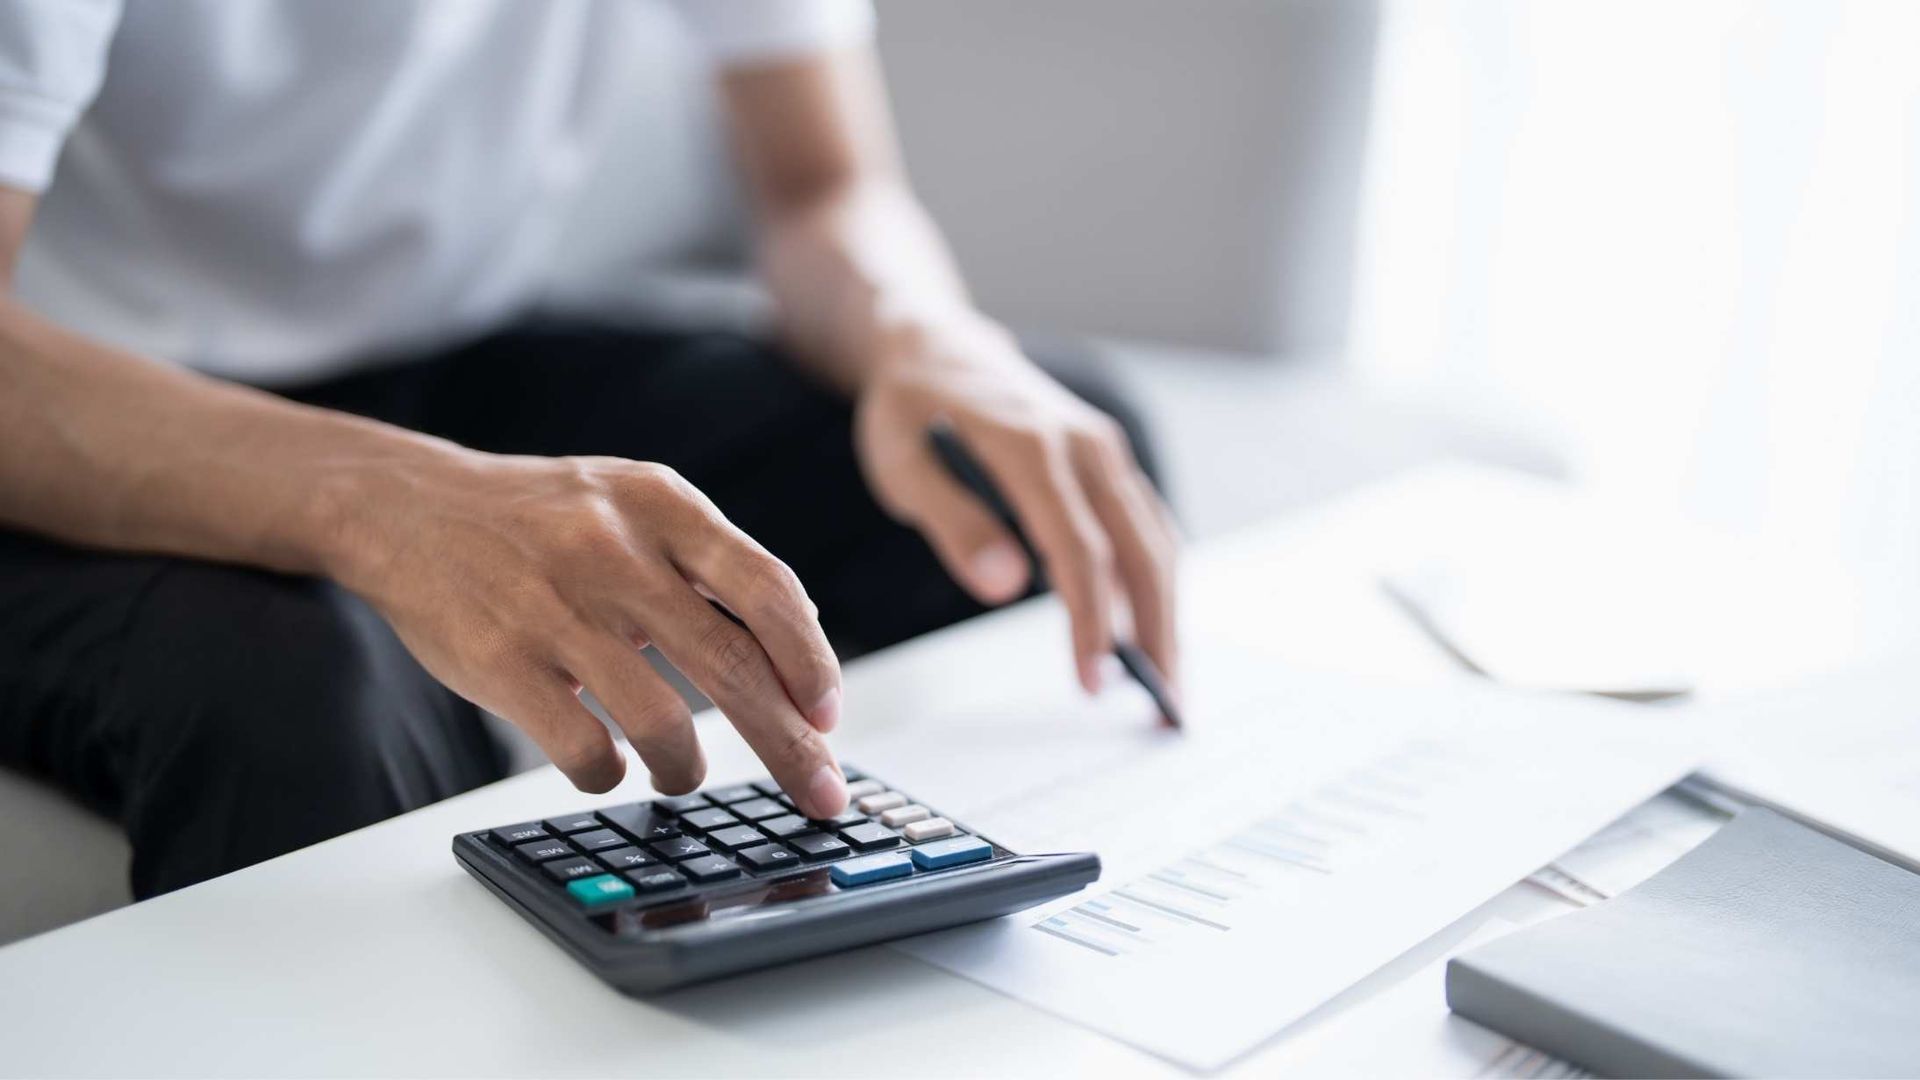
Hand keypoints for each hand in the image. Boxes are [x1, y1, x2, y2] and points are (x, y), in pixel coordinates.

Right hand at [322, 449, 848, 815]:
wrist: (405, 508)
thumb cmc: (543, 517)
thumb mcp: (634, 502)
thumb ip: (713, 561)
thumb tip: (805, 642)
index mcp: (661, 504)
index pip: (766, 587)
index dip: (810, 661)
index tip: (830, 716)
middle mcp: (614, 551)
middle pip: (731, 667)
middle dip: (790, 745)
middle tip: (821, 793)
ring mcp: (556, 609)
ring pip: (664, 724)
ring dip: (687, 767)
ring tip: (681, 772)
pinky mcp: (501, 663)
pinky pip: (585, 751)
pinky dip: (610, 774)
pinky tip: (609, 766)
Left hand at [853, 313, 1179, 697]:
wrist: (936, 342)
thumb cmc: (910, 407)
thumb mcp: (900, 460)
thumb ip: (952, 520)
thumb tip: (1005, 585)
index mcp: (1032, 445)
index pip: (1079, 548)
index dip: (1092, 620)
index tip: (1092, 680)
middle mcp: (1086, 443)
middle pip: (1139, 551)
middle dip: (1157, 633)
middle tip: (1165, 708)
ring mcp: (1106, 450)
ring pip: (1155, 541)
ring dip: (1168, 614)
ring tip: (1169, 685)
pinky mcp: (1109, 462)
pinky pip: (1146, 527)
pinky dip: (1157, 582)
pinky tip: (1153, 631)